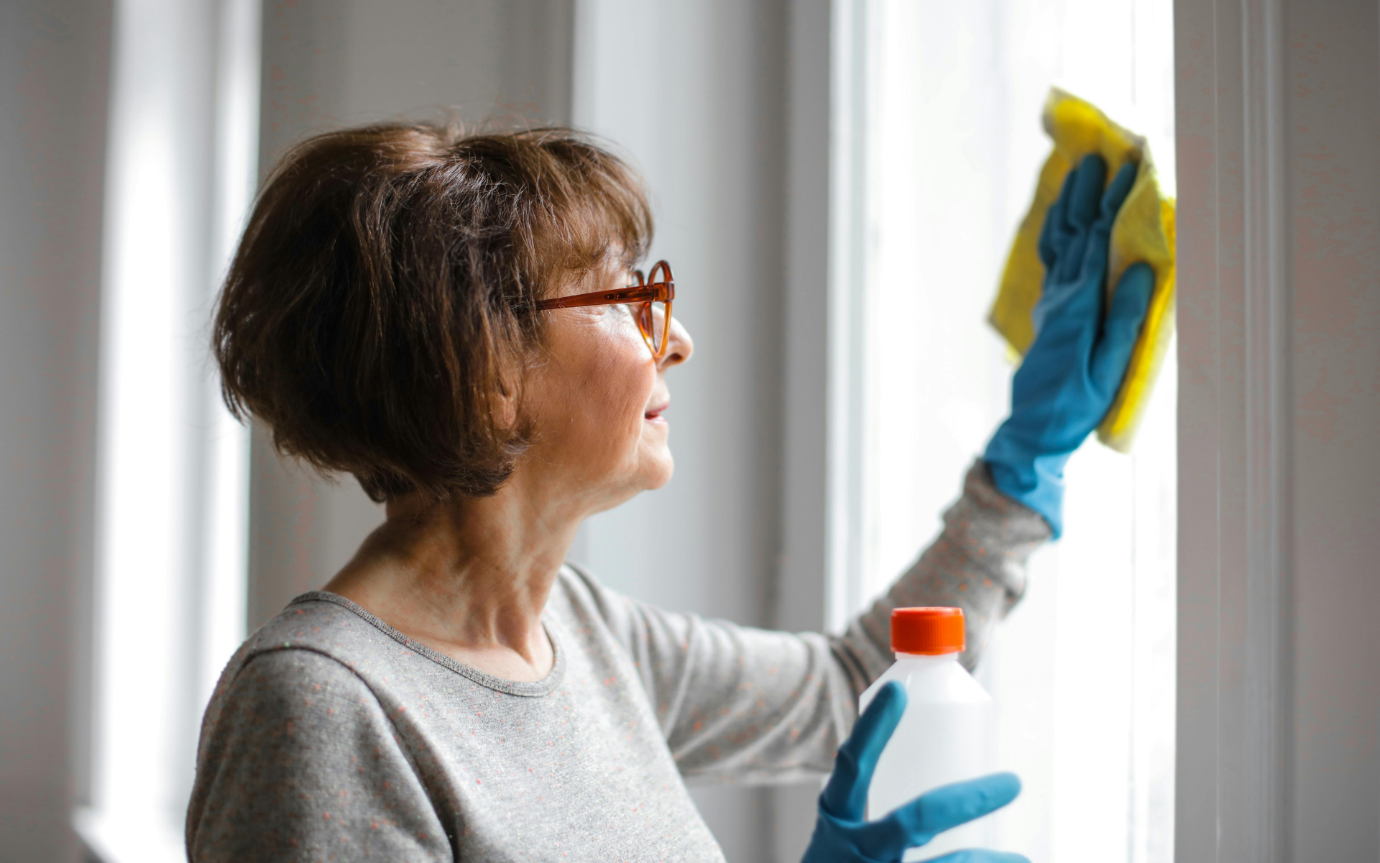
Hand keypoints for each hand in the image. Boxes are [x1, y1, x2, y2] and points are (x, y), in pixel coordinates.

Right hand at [801, 682, 1026, 862]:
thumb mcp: (843, 838)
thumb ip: (880, 814)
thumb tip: (940, 787)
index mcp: (837, 819)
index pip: (852, 767)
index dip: (872, 729)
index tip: (897, 690)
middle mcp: (853, 850)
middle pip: (915, 820)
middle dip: (967, 801)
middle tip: (1012, 783)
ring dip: (984, 862)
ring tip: (1021, 859)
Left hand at [983, 154, 1154, 537]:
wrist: (1034, 428)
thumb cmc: (1078, 404)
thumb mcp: (1110, 367)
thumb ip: (1124, 318)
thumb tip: (1137, 268)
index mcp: (1079, 305)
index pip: (1098, 242)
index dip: (1113, 203)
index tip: (1130, 169)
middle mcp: (1061, 296)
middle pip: (1073, 232)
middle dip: (1088, 192)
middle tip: (1101, 155)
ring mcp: (1051, 302)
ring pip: (1058, 241)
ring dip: (1068, 205)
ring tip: (1078, 173)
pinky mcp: (1049, 311)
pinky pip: (1051, 259)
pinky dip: (1057, 231)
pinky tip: (1061, 218)